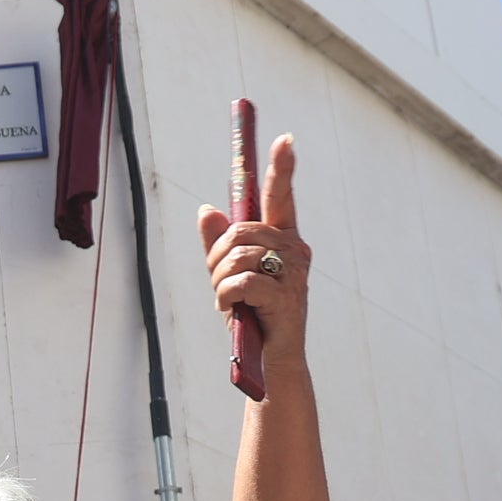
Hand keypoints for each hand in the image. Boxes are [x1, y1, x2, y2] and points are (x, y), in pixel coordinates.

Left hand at [195, 134, 308, 368]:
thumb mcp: (229, 275)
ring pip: (239, 254)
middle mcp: (295, 250)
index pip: (281, 197)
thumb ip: (219, 244)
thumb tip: (206, 209)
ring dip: (219, 279)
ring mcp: (294, 273)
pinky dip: (225, 295)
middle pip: (242, 229)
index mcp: (284, 239)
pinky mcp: (286, 297)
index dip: (282, 167)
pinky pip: (242, 280)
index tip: (284, 139)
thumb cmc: (250, 315)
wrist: (268, 361)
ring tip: (227, 300)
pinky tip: (230, 309)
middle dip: (218, 255)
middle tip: (219, 281)